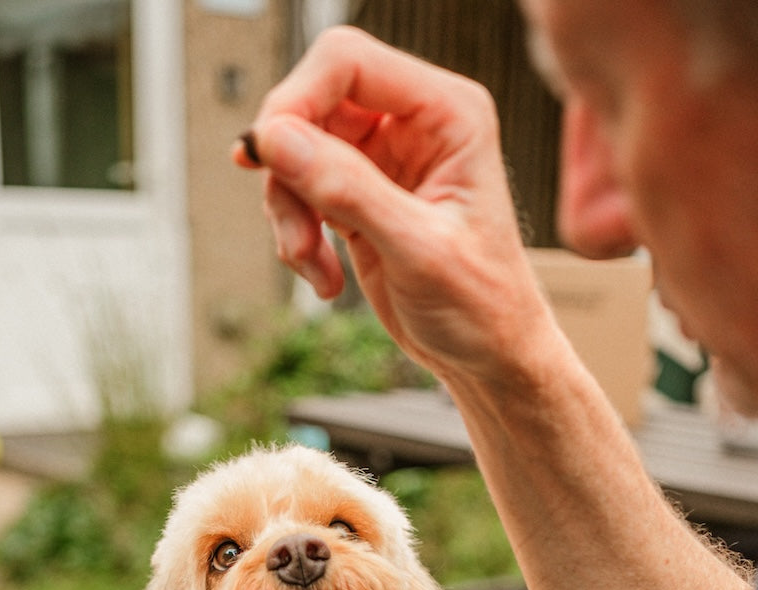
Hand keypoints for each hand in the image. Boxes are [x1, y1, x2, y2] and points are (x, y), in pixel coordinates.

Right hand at [234, 26, 556, 390]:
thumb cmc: (482, 306)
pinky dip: (296, 234)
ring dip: (289, 211)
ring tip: (310, 264)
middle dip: (290, 169)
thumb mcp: (417, 249)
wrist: (489, 358)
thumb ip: (347, 189)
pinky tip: (322, 276)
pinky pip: (300, 193)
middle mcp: (414, 124)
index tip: (268, 152)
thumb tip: (276, 139)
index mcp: (448, 113)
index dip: (296, 99)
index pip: (348, 63)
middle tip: (294, 229)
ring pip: (297, 153)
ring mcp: (384, 159)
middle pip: (312, 105)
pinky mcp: (359, 197)